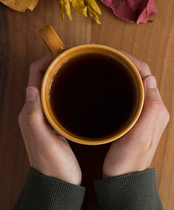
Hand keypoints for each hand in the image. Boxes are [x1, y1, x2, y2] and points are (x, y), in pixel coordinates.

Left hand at [18, 54, 81, 184]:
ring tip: (77, 69)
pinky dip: (66, 90)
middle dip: (54, 66)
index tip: (61, 54)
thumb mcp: (44, 141)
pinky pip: (58, 100)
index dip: (45, 62)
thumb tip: (31, 88)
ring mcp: (46, 118)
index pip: (34, 78)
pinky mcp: (56, 123)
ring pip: (50, 89)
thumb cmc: (53, 165)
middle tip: (73, 59)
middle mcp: (35, 112)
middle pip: (41, 80)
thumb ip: (34, 117)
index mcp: (30, 113)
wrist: (58, 183)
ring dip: (60, 76)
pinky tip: (79, 91)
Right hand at [103, 54, 169, 176]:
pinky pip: (132, 93)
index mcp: (157, 109)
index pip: (147, 75)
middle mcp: (154, 108)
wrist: (124, 178)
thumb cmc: (129, 161)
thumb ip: (150, 109)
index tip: (114, 55)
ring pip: (137, 84)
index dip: (131, 62)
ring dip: (125, 73)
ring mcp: (145, 112)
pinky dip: (122, 84)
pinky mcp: (136, 117)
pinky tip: (110, 85)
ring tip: (108, 66)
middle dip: (127, 64)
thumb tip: (151, 80)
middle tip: (107, 58)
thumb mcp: (139, 137)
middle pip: (142, 77)